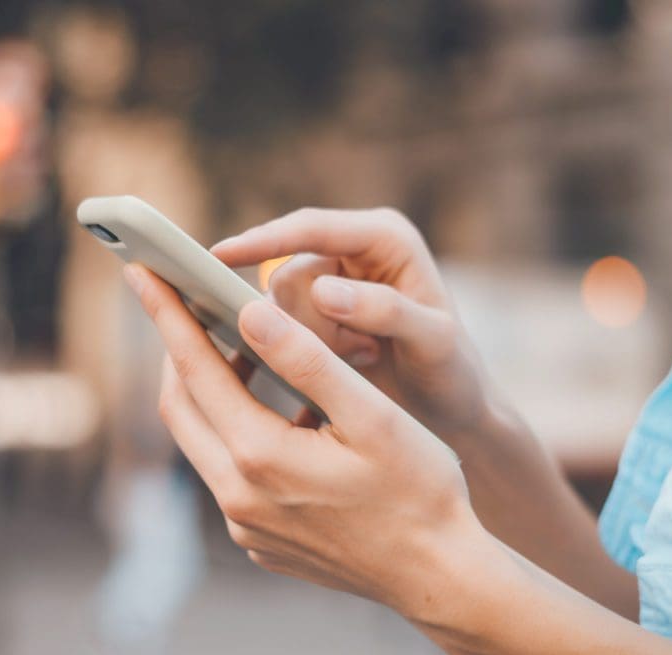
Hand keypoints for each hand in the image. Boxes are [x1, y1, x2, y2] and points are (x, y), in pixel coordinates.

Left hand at [123, 262, 490, 616]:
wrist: (438, 574)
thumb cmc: (420, 491)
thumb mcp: (371, 415)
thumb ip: (307, 360)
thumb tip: (250, 311)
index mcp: (262, 458)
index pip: (195, 370)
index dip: (169, 315)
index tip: (144, 272)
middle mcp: (239, 499)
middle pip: (183, 409)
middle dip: (181, 353)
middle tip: (188, 306)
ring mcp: (247, 528)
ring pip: (206, 444)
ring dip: (215, 395)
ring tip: (245, 354)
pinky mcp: (262, 543)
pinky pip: (231, 478)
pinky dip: (239, 435)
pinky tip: (279, 418)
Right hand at [212, 208, 498, 438]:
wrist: (451, 409)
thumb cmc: (453, 371)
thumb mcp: (433, 341)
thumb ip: (385, 311)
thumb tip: (323, 289)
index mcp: (386, 237)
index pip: (313, 228)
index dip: (265, 241)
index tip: (219, 256)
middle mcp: (355, 250)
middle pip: (288, 273)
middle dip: (310, 321)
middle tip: (362, 350)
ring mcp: (334, 281)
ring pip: (280, 306)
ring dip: (313, 342)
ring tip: (364, 355)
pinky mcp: (318, 314)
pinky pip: (283, 328)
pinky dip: (305, 352)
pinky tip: (347, 362)